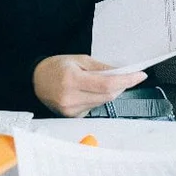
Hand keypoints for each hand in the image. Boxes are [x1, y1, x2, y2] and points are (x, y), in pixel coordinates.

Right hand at [33, 54, 147, 117]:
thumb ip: (101, 67)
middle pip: (107, 95)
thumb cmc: (56, 67)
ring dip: (111, 92)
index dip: (126, 80)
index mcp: (72, 79)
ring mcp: (71, 109)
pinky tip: (92, 90)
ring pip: (103, 102)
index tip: (140, 75)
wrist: (36, 80)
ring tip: (106, 81)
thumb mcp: (79, 59)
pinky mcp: (72, 116)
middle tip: (129, 76)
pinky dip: (99, 98)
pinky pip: (94, 107)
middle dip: (122, 86)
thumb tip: (121, 72)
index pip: (106, 83)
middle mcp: (71, 97)